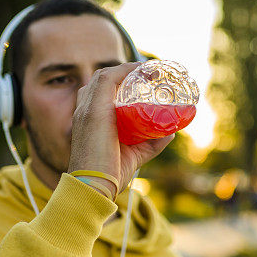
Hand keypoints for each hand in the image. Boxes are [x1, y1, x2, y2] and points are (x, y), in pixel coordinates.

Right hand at [68, 62, 173, 198]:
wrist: (93, 188)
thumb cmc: (110, 174)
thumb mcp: (135, 154)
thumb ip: (151, 142)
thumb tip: (171, 132)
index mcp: (89, 118)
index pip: (102, 90)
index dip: (122, 80)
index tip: (145, 79)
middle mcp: (85, 110)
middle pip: (103, 79)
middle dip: (127, 72)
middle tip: (152, 74)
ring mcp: (87, 109)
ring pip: (106, 75)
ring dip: (128, 69)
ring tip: (151, 70)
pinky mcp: (94, 111)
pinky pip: (108, 79)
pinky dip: (125, 70)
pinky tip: (141, 70)